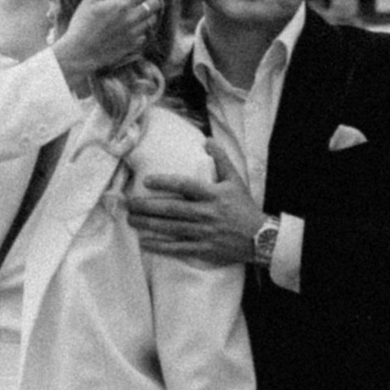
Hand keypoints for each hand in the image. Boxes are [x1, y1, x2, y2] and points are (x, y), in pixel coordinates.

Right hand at [51, 0, 155, 94]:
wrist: (80, 53)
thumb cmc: (81, 25)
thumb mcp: (90, 1)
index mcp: (122, 4)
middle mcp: (132, 17)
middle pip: (154, 4)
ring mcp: (134, 32)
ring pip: (152, 19)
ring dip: (149, 13)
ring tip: (140, 11)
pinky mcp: (133, 45)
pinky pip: (145, 34)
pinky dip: (143, 29)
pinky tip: (134, 27)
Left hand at [123, 147, 263, 269]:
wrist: (260, 238)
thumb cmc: (245, 207)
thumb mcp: (235, 179)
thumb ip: (221, 159)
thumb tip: (207, 140)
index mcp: (213, 195)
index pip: (185, 186)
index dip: (165, 183)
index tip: (146, 181)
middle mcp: (206, 213)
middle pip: (172, 209)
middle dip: (148, 206)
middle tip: (128, 203)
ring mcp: (203, 233)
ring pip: (171, 228)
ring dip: (148, 224)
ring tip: (131, 220)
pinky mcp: (203, 249)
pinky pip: (178, 248)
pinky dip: (160, 246)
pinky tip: (145, 243)